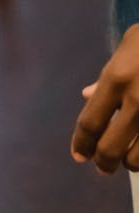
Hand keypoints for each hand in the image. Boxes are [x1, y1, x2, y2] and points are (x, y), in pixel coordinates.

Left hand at [71, 24, 138, 172]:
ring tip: (130, 158)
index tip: (80, 155)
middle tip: (103, 167)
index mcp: (117, 79)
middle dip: (103, 163)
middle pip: (109, 149)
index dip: (81, 144)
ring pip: (137, 161)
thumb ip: (107, 76)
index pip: (90, 123)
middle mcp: (137, 100)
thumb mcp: (128, 46)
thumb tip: (87, 95)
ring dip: (131, 163)